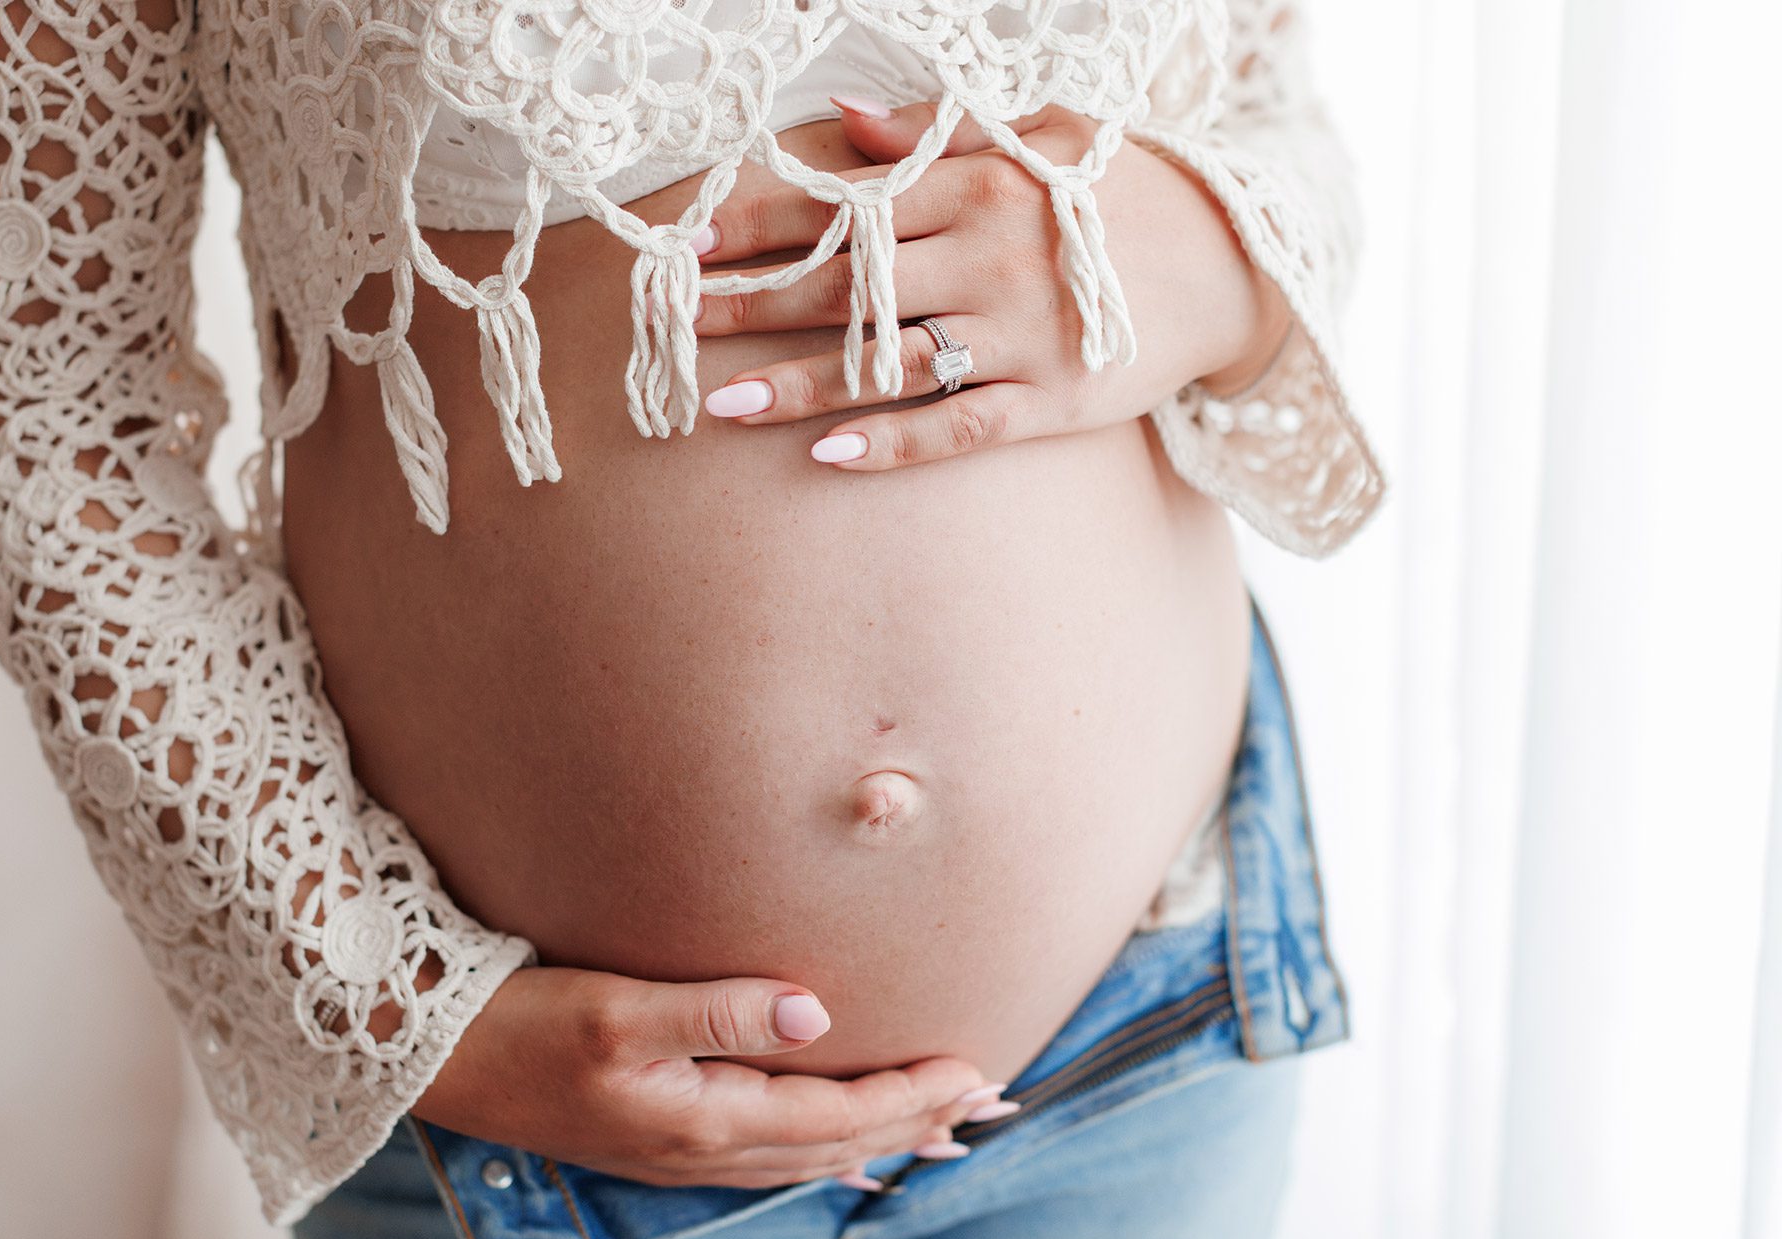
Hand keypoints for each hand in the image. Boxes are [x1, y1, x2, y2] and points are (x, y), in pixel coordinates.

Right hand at [411, 965, 1014, 1190]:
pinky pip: (772, 1156)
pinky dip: (824, 1150)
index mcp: (705, 1120)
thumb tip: (814, 1009)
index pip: (838, 1114)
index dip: (911, 1093)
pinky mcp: (664, 1140)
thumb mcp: (619, 1009)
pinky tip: (839, 1152)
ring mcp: (683, 1154)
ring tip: (940, 1131)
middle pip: (839, 1143)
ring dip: (880, 1140)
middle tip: (990, 1106)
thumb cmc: (525, 1025)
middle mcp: (705, 1150)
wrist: (441, 1062)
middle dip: (917, 1122)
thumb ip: (721, 1010)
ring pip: (810, 1155)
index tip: (975, 1069)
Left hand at [692, 97, 1292, 468]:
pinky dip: (894, 443)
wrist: (1230, 263)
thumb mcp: (1034, 137)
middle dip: (754, 302)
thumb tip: (838, 119)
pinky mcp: (1049, 402)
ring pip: (890, 364)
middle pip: (849, 286)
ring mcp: (1019, 336)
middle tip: (671, 325)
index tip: (687, 242)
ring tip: (724, 403)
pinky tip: (827, 457)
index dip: (760, 224)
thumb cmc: (1114, 192)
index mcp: (976, 186)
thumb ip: (932, 132)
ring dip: (802, 383)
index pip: (844, 206)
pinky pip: (958, 428)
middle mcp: (990, 258)